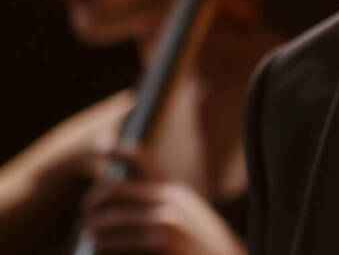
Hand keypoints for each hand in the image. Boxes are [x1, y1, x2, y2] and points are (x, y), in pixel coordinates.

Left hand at [80, 148, 245, 254]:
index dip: (119, 151)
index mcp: (175, 193)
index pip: (142, 162)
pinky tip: (102, 252)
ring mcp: (167, 222)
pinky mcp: (164, 243)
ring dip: (95, 231)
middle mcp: (170, 201)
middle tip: (85, 218)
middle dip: (93, 202)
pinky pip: (116, 243)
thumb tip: (119, 204)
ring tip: (92, 240)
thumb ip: (161, 209)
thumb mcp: (187, 221)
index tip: (100, 145)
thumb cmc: (202, 251)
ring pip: (109, 220)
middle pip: (114, 190)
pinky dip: (104, 248)